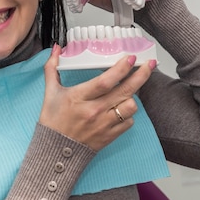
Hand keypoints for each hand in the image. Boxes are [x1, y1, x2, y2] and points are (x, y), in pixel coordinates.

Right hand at [39, 44, 155, 151]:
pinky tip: (121, 107)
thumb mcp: (50, 92)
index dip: (121, 68)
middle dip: (141, 75)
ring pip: (131, 106)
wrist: (55, 151)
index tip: (131, 57)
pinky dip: (128, 113)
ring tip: (128, 89)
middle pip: (125, 91)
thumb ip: (52, 68)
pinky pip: (129, 121)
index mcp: (79, 98)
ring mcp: (104, 124)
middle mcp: (95, 111)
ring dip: (132, 96)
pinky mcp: (110, 135)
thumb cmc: (53, 121)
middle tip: (149, 64)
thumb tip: (56, 48)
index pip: (105, 81)